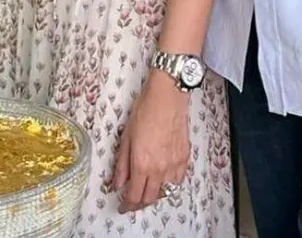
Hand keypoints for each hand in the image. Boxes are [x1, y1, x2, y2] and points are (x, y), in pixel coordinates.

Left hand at [110, 72, 190, 212]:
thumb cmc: (145, 110)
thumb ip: (121, 164)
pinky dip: (169, 185)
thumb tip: (116, 183)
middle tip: (132, 201)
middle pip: (149, 198)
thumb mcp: (126, 136)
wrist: (167, 96)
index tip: (123, 206)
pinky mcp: (184, 159)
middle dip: (139, 204)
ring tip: (146, 189)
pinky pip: (178, 181)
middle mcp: (159, 169)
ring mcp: (174, 165)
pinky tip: (163, 179)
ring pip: (165, 192)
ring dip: (154, 195)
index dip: (127, 205)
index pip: (134, 196)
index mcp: (141, 164)